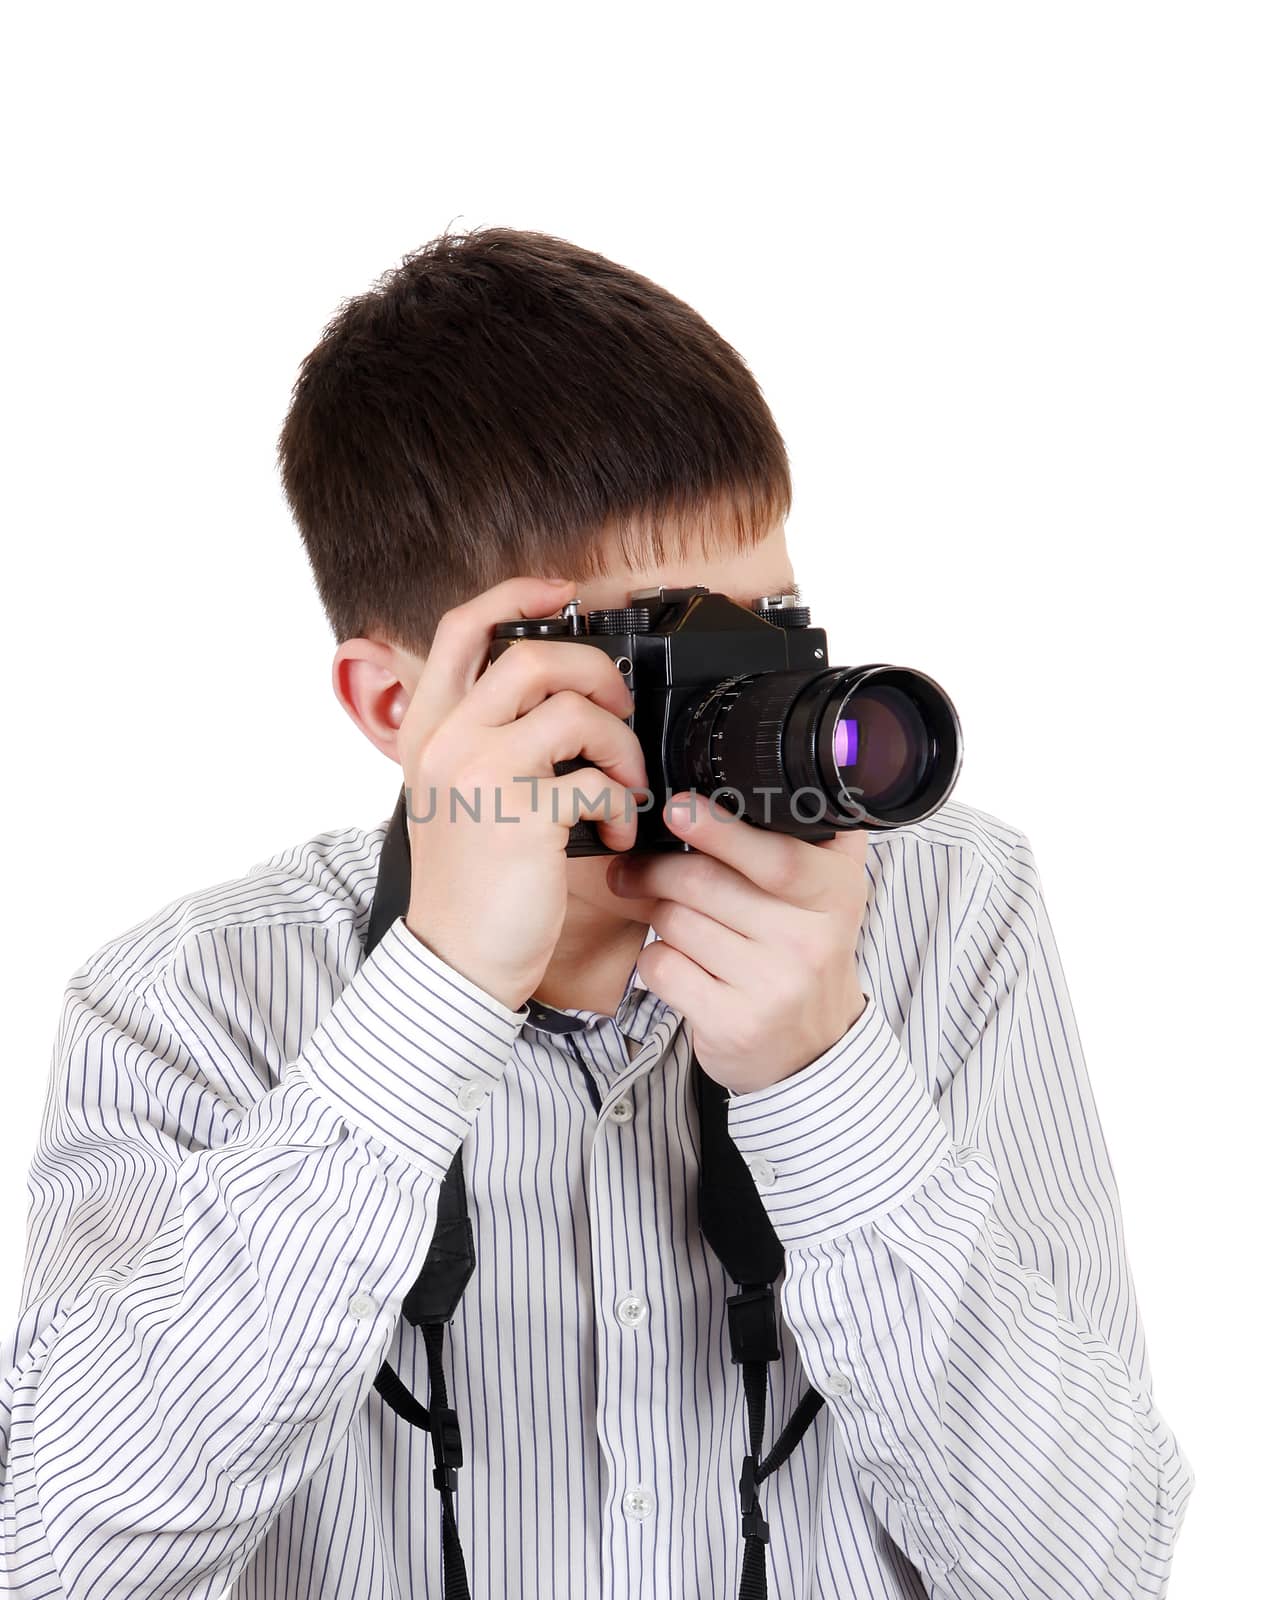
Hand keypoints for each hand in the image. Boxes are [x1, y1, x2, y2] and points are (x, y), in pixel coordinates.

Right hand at [398, 576, 648, 1011]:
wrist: (455, 961)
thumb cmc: (467, 885)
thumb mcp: (453, 796)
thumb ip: (484, 741)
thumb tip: (554, 703)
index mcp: (427, 731)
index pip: (460, 630)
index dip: (514, 594)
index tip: (561, 592)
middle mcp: (448, 742)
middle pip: (535, 657)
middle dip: (597, 673)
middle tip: (617, 709)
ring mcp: (482, 774)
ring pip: (576, 712)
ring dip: (621, 746)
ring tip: (623, 785)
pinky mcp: (523, 815)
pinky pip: (598, 779)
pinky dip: (622, 804)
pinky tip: (613, 832)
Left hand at [607, 791, 869, 1094]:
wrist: (812, 1048)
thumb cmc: (805, 952)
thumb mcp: (829, 890)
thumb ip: (809, 832)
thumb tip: (756, 768)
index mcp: (836, 894)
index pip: (776, 857)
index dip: (720, 830)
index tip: (678, 808)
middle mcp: (809, 941)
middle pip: (705, 884)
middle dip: (657, 868)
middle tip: (631, 865)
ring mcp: (772, 986)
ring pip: (676, 922)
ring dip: (655, 912)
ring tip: (659, 911)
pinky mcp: (732, 1023)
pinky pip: (662, 967)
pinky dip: (654, 958)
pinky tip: (674, 960)